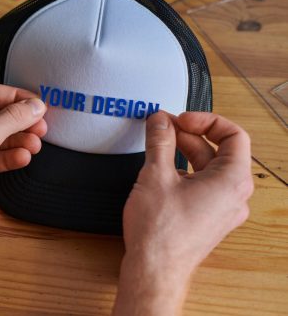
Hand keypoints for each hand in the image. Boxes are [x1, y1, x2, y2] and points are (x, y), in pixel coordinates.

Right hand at [114, 111, 252, 314]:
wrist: (154, 269)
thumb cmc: (161, 233)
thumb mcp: (155, 175)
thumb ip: (160, 141)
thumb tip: (160, 121)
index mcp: (233, 181)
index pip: (234, 135)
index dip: (206, 121)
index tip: (182, 119)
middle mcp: (235, 196)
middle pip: (219, 152)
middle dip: (189, 136)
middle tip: (163, 128)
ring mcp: (223, 210)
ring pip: (208, 170)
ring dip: (185, 154)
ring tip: (158, 147)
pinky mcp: (208, 219)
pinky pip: (202, 187)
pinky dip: (184, 173)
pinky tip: (160, 172)